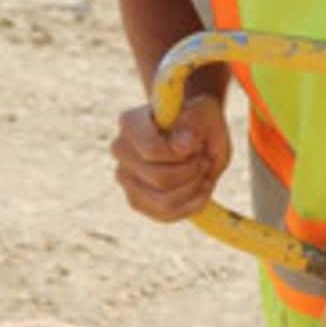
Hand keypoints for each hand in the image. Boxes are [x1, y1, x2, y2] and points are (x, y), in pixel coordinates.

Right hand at [111, 93, 230, 220]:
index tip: (197, 143)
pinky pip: (166, 215)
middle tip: (204, 156)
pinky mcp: (136, 200)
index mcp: (131, 122)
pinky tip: (202, 186)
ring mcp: (125, 177)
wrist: (194, 130)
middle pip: (161, 179)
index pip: (152, 150)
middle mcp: (120, 149)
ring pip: (165, 202)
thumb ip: (194, 123)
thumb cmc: (198, 118)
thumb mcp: (205, 111)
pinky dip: (192, 205)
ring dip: (194, 188)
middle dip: (193, 171)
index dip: (182, 154)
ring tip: (204, 170)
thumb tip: (181, 146)